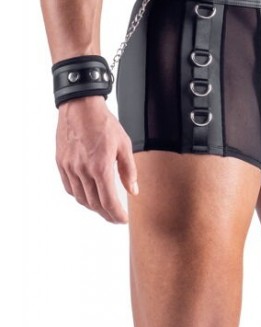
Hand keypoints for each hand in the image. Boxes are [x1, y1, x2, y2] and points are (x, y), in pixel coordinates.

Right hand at [56, 95, 138, 222]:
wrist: (80, 107)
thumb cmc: (103, 123)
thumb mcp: (124, 144)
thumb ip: (128, 170)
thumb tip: (133, 190)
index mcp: (100, 166)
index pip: (108, 201)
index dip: (116, 214)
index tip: (122, 219)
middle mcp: (83, 171)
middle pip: (94, 203)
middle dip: (106, 214)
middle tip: (115, 217)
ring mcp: (70, 168)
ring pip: (80, 198)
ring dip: (93, 207)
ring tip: (103, 208)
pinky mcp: (61, 163)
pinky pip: (69, 188)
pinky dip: (79, 196)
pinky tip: (87, 195)